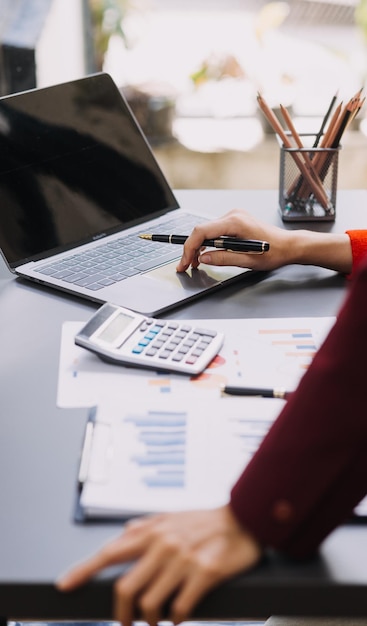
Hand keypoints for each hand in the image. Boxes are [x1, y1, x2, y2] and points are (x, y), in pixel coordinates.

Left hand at [56, 504, 261, 625]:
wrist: (244, 518)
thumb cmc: (206, 520)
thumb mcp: (173, 516)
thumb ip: (148, 524)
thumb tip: (125, 531)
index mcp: (152, 531)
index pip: (109, 552)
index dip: (83, 570)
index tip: (64, 585)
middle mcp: (163, 544)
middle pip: (126, 588)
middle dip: (122, 614)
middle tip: (127, 624)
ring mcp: (183, 559)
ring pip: (151, 603)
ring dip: (151, 620)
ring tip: (157, 620)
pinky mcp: (205, 572)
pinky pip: (180, 608)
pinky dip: (176, 618)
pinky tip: (179, 615)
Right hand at [175, 209, 352, 274]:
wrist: (289, 245)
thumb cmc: (274, 252)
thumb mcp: (248, 260)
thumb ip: (223, 258)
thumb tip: (203, 258)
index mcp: (235, 222)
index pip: (202, 231)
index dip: (189, 247)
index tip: (185, 261)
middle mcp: (233, 215)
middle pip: (202, 231)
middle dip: (191, 249)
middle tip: (185, 266)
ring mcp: (234, 216)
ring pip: (207, 230)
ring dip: (198, 246)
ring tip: (194, 263)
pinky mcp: (236, 221)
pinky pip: (215, 230)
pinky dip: (208, 242)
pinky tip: (206, 254)